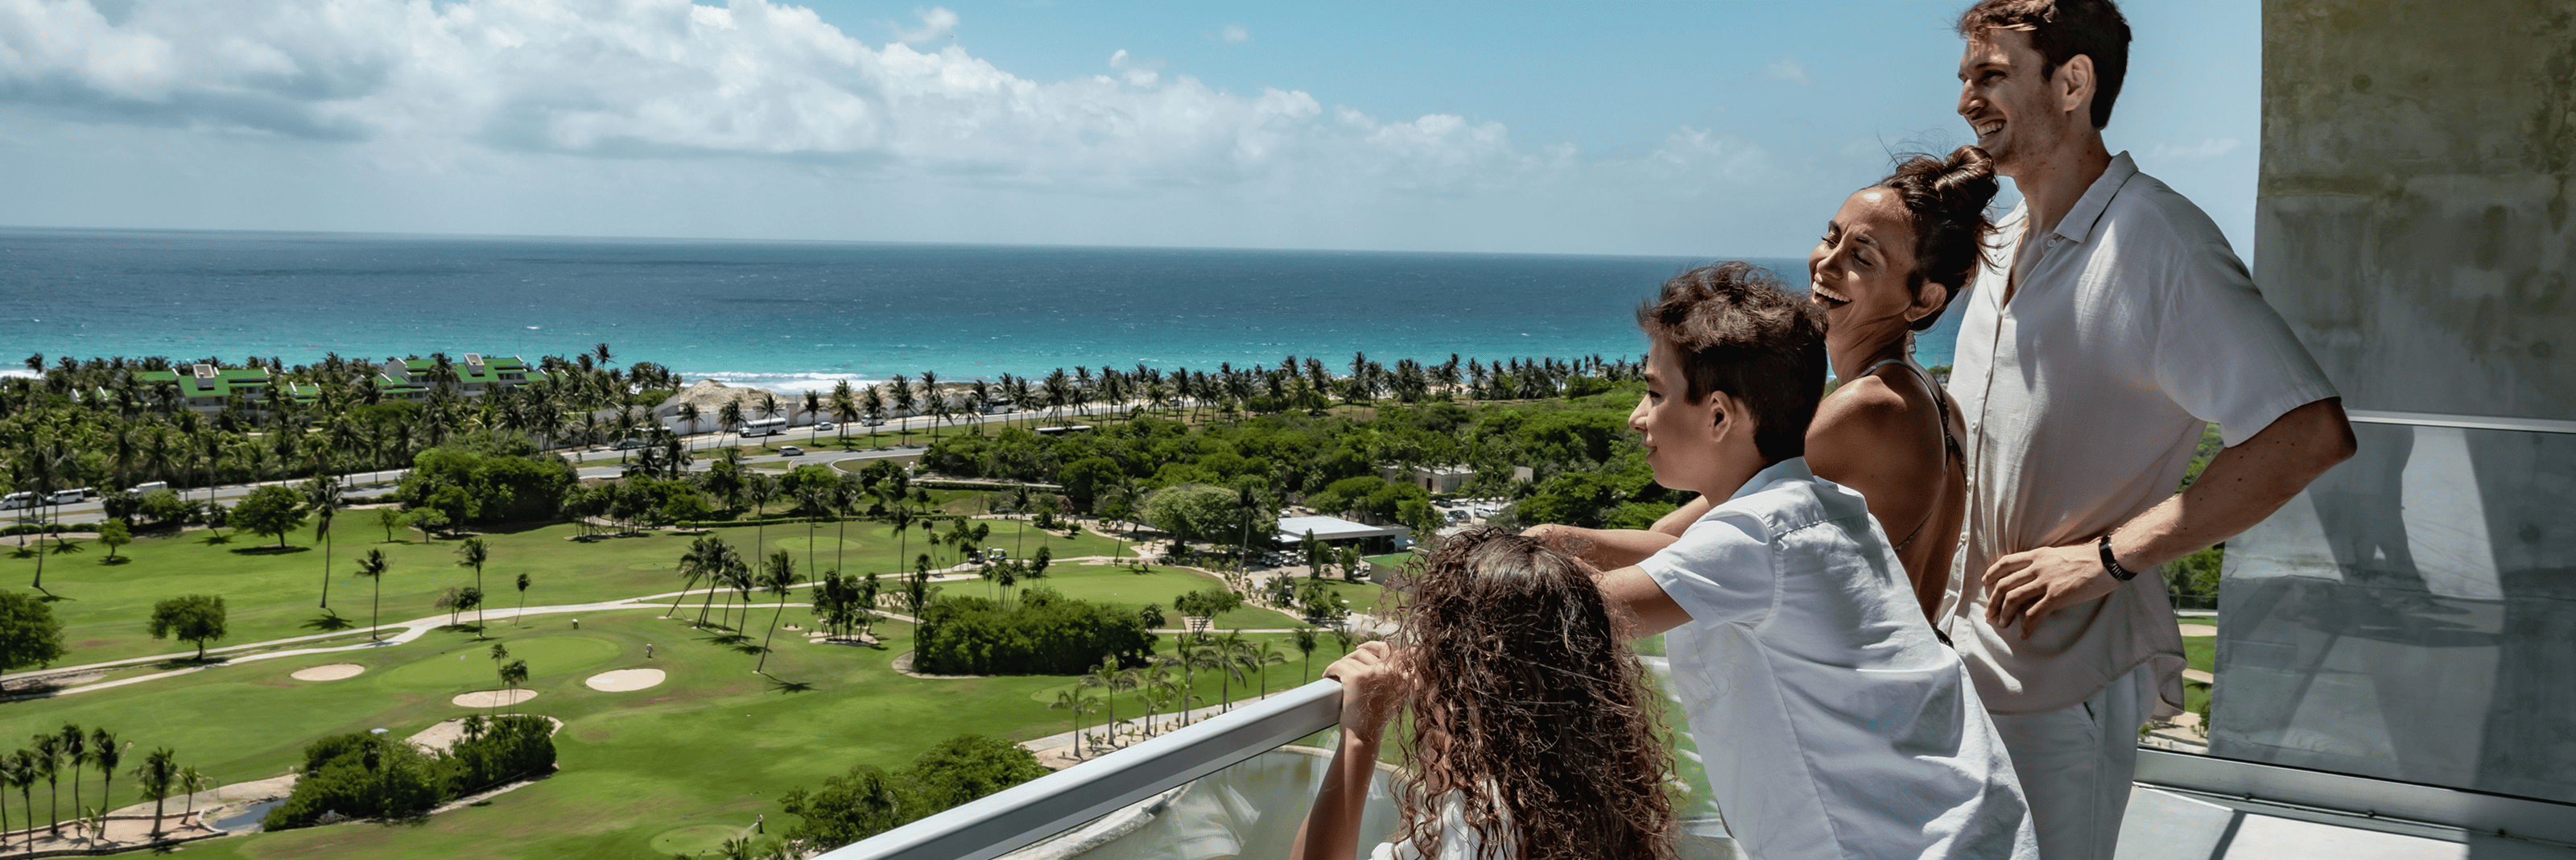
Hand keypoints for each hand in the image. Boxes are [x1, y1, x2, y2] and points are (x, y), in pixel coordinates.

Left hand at [1321, 641, 1407, 742]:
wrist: (1364, 735)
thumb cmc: (1375, 719)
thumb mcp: (1394, 696)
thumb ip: (1395, 678)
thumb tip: (1389, 660)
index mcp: (1401, 675)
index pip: (1389, 649)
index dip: (1374, 646)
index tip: (1362, 647)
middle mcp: (1390, 671)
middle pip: (1365, 652)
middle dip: (1352, 656)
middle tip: (1345, 664)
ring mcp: (1372, 673)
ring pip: (1350, 659)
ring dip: (1341, 666)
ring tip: (1337, 675)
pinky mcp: (1355, 677)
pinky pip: (1338, 665)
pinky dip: (1330, 670)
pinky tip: (1328, 676)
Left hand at [1982, 543, 2123, 636]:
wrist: (2109, 559)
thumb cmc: (2090, 558)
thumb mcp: (2060, 555)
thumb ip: (2045, 564)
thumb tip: (2035, 578)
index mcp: (2038, 555)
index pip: (2006, 562)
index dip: (1992, 573)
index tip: (1985, 583)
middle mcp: (2037, 567)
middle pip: (2004, 584)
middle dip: (1993, 601)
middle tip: (1990, 614)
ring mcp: (2046, 581)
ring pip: (2013, 599)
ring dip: (2004, 614)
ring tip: (2002, 625)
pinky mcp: (2056, 596)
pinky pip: (2034, 614)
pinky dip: (2026, 626)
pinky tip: (2024, 634)